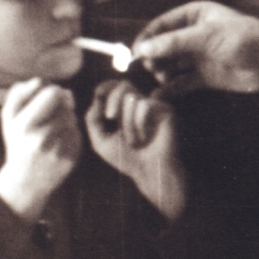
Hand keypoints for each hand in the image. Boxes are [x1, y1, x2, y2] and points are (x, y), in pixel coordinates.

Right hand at [0, 77, 81, 221]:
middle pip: (66, 104)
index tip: (47, 97)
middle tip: (51, 112)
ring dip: (66, 118)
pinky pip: (78, 132)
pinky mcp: (73, 157)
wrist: (26, 181)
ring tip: (53, 127)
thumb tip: (40, 81)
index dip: (53, 90)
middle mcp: (43, 138)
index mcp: (26, 125)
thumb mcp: (8, 117)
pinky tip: (59, 140)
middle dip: (61, 104)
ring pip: (73, 118)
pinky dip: (71, 132)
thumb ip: (19, 93)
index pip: (54, 93)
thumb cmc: (17, 142)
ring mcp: (59, 149)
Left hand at [86, 80, 185, 220]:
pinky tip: (146, 138)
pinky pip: (145, 106)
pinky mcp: (166, 110)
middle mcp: (140, 103)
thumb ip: (92, 119)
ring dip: (127, 124)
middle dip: (113, 99)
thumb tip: (96, 96)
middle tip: (110, 117)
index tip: (98, 96)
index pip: (113, 86)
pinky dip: (140, 124)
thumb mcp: (101, 141)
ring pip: (132, 99)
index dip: (105, 88)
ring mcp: (154, 106)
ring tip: (135, 142)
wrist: (149, 173)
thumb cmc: (127, 159)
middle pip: (123, 85)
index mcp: (124, 108)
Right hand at [132, 0, 258, 95]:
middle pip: (163, 46)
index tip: (134, 53)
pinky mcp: (205, 77)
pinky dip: (170, 88)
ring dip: (162, 72)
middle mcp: (194, 35)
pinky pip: (181, 83)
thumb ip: (173, 43)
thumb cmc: (243, 38)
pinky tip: (160, 94)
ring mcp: (199, 56)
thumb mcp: (205, 36)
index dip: (147, 38)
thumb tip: (143, 48)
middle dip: (154, 57)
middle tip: (150, 67)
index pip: (162, 25)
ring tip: (162, 77)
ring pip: (171, 64)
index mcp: (194, 15)